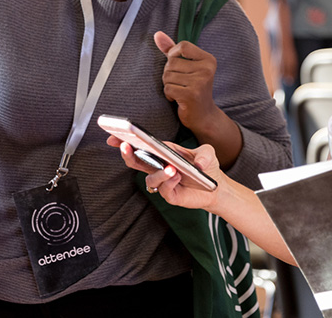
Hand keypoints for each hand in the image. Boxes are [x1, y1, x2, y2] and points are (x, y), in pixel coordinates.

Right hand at [108, 136, 223, 210]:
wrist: (216, 187)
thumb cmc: (207, 167)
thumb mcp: (208, 152)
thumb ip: (204, 153)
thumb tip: (198, 164)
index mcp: (162, 154)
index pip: (140, 147)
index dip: (124, 141)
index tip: (114, 136)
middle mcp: (158, 168)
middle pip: (136, 162)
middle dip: (128, 154)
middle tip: (126, 146)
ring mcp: (163, 182)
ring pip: (150, 178)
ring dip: (159, 173)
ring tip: (172, 168)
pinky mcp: (171, 196)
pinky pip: (163, 190)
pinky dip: (169, 182)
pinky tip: (177, 176)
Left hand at [154, 31, 219, 129]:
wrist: (204, 115)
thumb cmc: (193, 88)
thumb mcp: (186, 66)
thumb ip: (172, 49)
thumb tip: (157, 34)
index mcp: (208, 59)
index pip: (183, 46)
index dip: (173, 55)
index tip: (178, 67)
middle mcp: (207, 69)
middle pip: (172, 62)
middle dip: (169, 73)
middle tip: (179, 83)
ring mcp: (200, 82)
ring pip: (168, 76)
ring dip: (168, 85)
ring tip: (179, 90)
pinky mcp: (192, 95)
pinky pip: (168, 88)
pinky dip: (168, 94)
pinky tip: (178, 98)